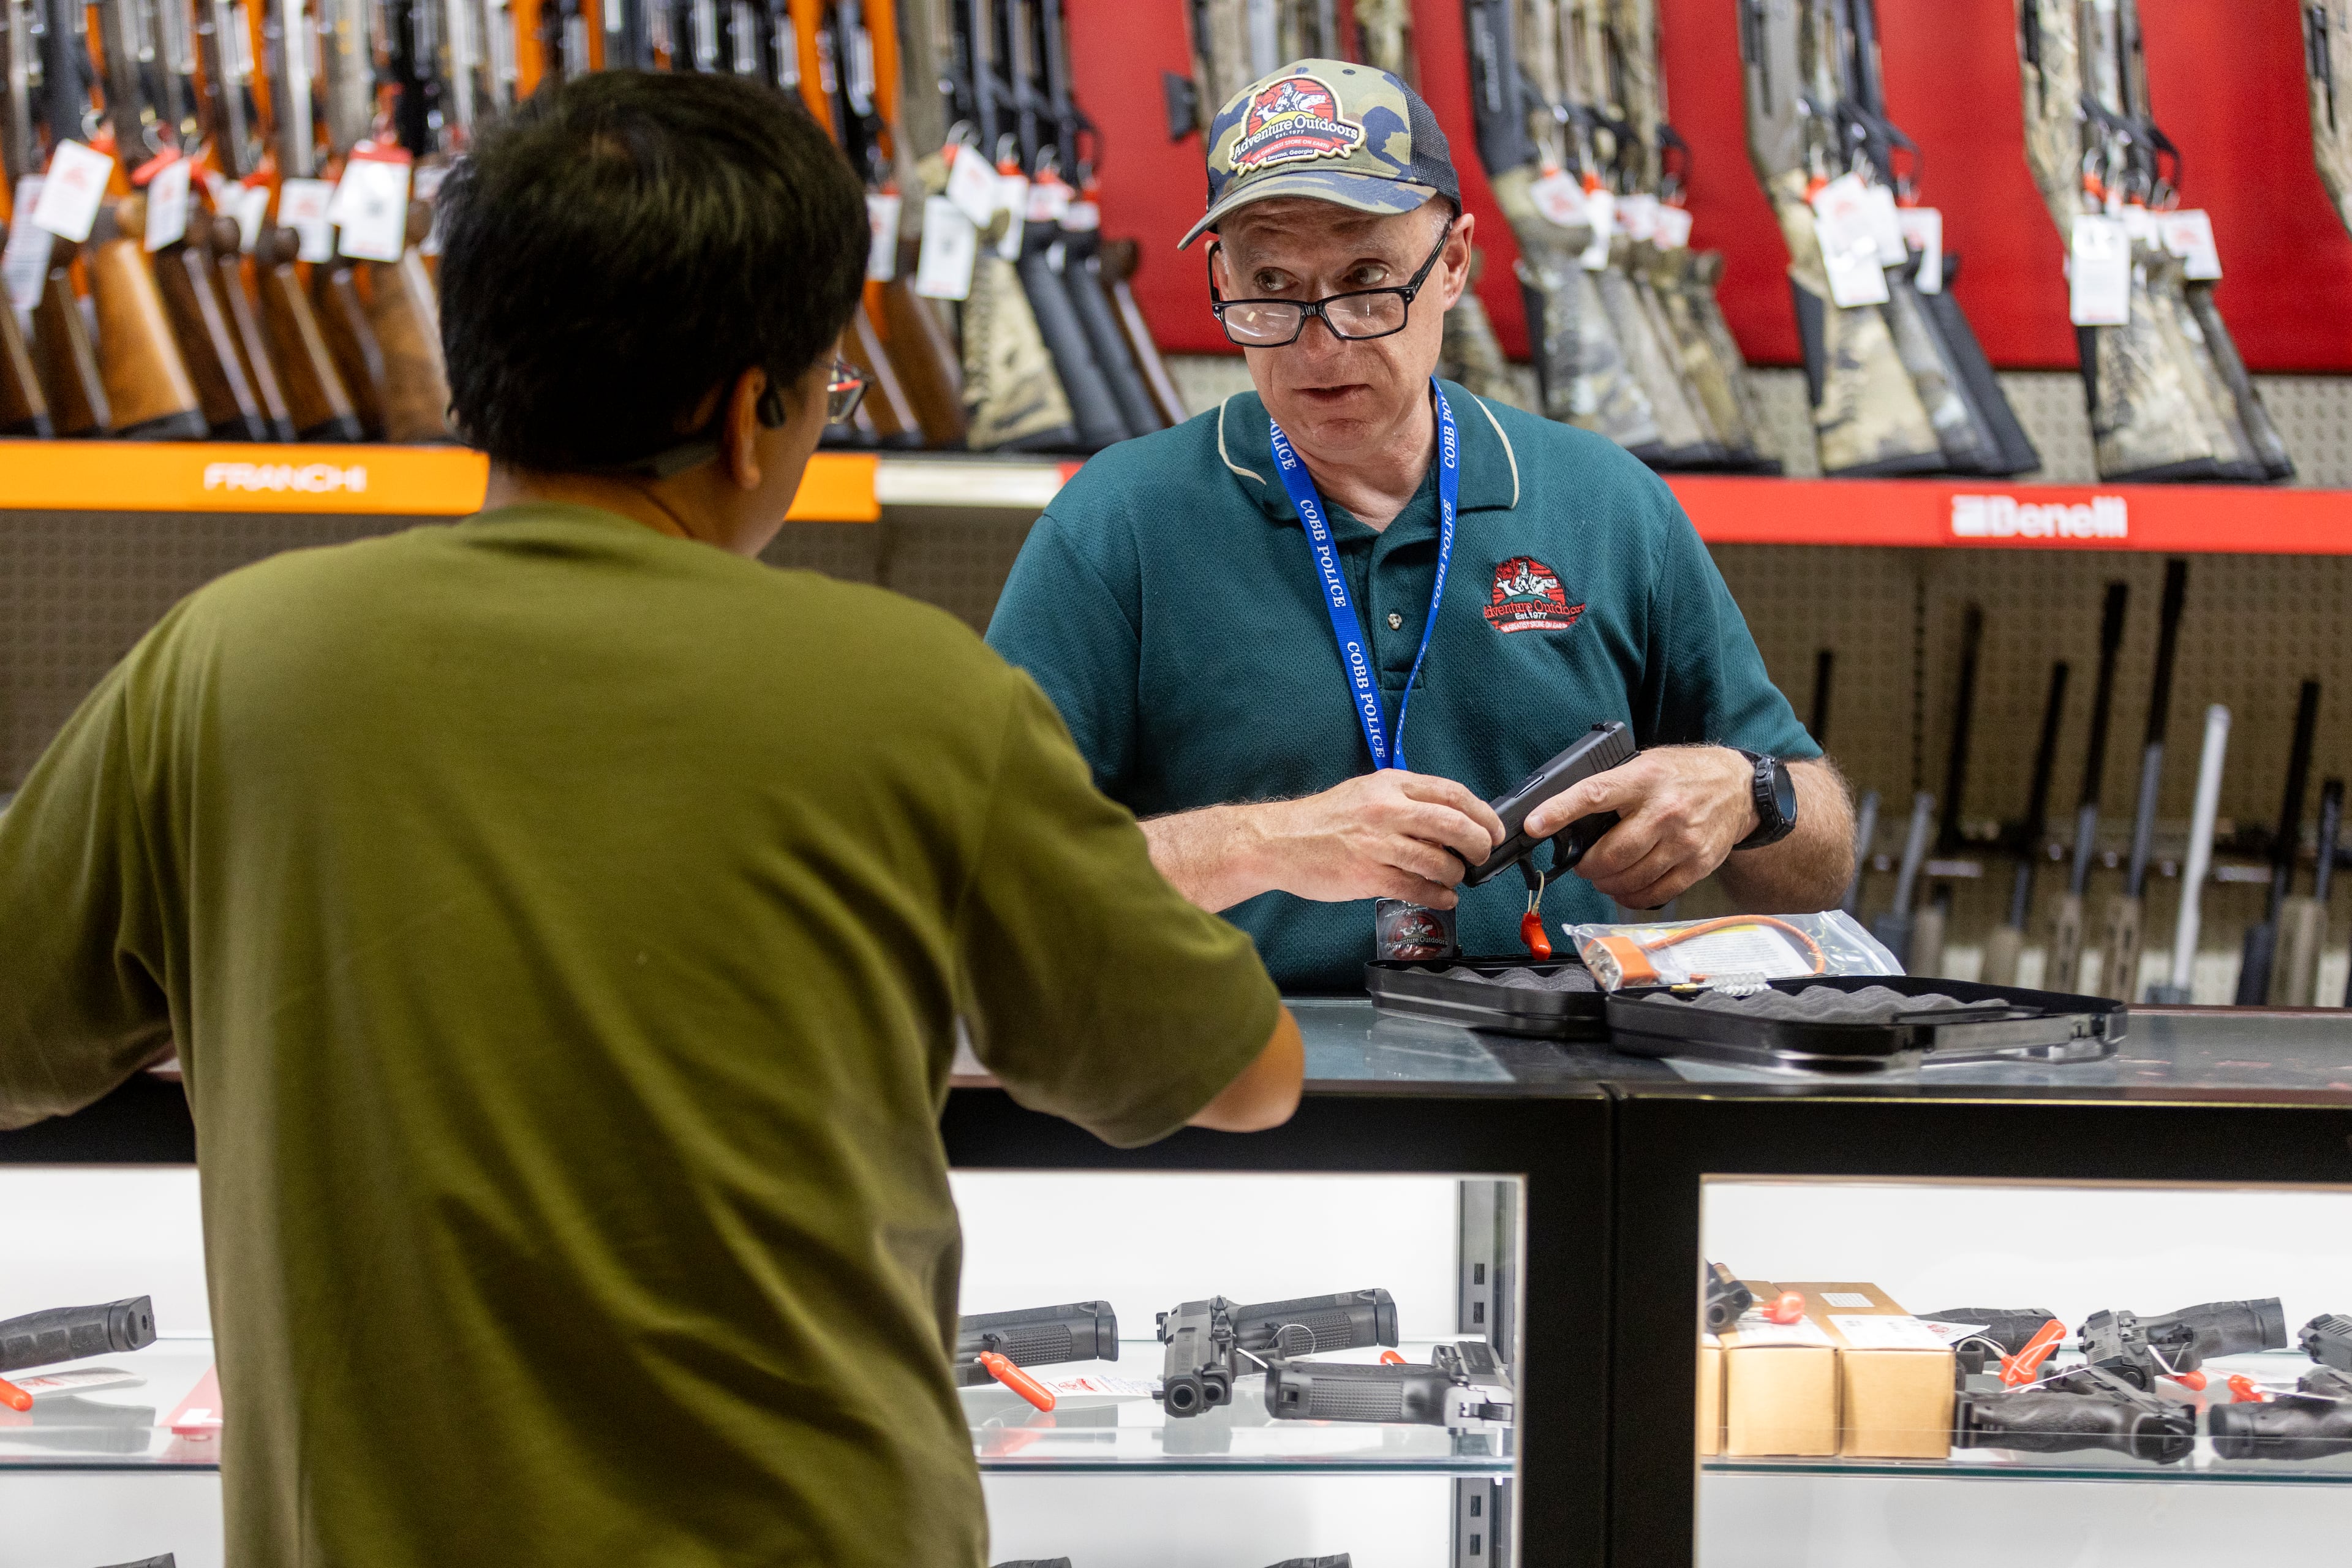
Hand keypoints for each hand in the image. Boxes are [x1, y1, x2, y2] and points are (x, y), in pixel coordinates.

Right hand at [1254, 771, 1506, 909]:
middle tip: (1481, 856)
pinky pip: (1417, 888)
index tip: (1493, 828)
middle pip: (1454, 826)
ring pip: (1439, 862)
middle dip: (1478, 845)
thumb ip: (1405, 800)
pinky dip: (1438, 897)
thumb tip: (1449, 819)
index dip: (1482, 814)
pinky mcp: (1368, 875)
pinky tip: (1442, 898)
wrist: (1278, 842)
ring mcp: (1377, 844)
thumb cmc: (1322, 820)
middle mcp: (1386, 810)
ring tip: (1454, 879)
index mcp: (1390, 785)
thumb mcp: (1365, 792)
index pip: (1452, 793)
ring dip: (1456, 875)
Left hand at [1523, 747, 1758, 909]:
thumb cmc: (1682, 775)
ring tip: (1603, 875)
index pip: (1595, 794)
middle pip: (1612, 853)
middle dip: (1587, 866)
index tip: (1534, 825)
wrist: (1738, 788)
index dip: (1560, 811)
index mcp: (1644, 779)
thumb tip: (1567, 817)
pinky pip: (1654, 893)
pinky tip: (1625, 888)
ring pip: (1630, 878)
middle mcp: (1665, 811)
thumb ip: (1612, 787)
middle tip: (1582, 864)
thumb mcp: (1645, 765)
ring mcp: (1684, 841)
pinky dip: (1631, 896)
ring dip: (1606, 883)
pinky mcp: (1697, 864)